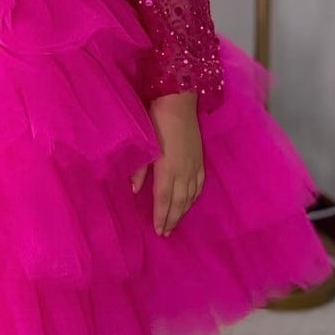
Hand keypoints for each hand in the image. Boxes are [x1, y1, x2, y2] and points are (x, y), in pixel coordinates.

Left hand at [130, 92, 204, 235]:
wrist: (179, 102)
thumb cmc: (156, 120)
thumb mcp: (144, 145)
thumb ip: (139, 169)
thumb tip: (134, 190)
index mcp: (167, 169)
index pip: (164, 199)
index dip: (161, 216)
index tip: (159, 231)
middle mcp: (183, 171)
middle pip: (179, 201)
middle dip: (173, 218)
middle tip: (167, 233)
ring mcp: (194, 165)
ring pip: (191, 195)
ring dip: (183, 210)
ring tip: (176, 222)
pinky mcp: (200, 159)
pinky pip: (199, 184)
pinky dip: (194, 197)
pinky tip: (191, 201)